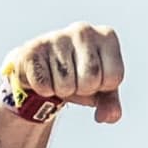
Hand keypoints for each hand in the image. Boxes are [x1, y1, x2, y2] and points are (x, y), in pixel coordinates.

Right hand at [5, 22, 125, 123]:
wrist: (43, 70)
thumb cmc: (78, 76)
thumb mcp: (100, 90)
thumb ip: (110, 104)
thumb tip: (109, 117)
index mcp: (107, 37)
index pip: (114, 77)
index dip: (102, 87)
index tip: (94, 77)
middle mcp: (83, 31)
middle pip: (90, 80)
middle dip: (82, 89)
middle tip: (74, 79)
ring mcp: (57, 37)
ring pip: (65, 85)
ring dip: (61, 90)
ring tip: (58, 77)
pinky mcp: (33, 48)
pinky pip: (44, 85)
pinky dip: (43, 89)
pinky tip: (43, 75)